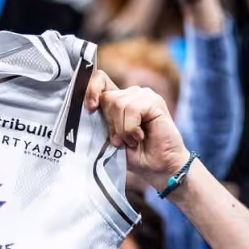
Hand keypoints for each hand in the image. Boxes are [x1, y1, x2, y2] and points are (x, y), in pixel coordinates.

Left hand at [85, 71, 188, 189]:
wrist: (160, 168)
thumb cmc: (137, 156)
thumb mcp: (112, 139)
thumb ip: (102, 122)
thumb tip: (88, 110)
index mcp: (120, 100)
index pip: (100, 80)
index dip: (91, 90)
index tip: (91, 108)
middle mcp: (132, 94)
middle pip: (107, 97)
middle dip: (111, 124)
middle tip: (121, 141)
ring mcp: (144, 96)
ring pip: (118, 104)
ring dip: (122, 129)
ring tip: (133, 140)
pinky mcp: (154, 102)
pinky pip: (132, 109)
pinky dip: (131, 128)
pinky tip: (140, 136)